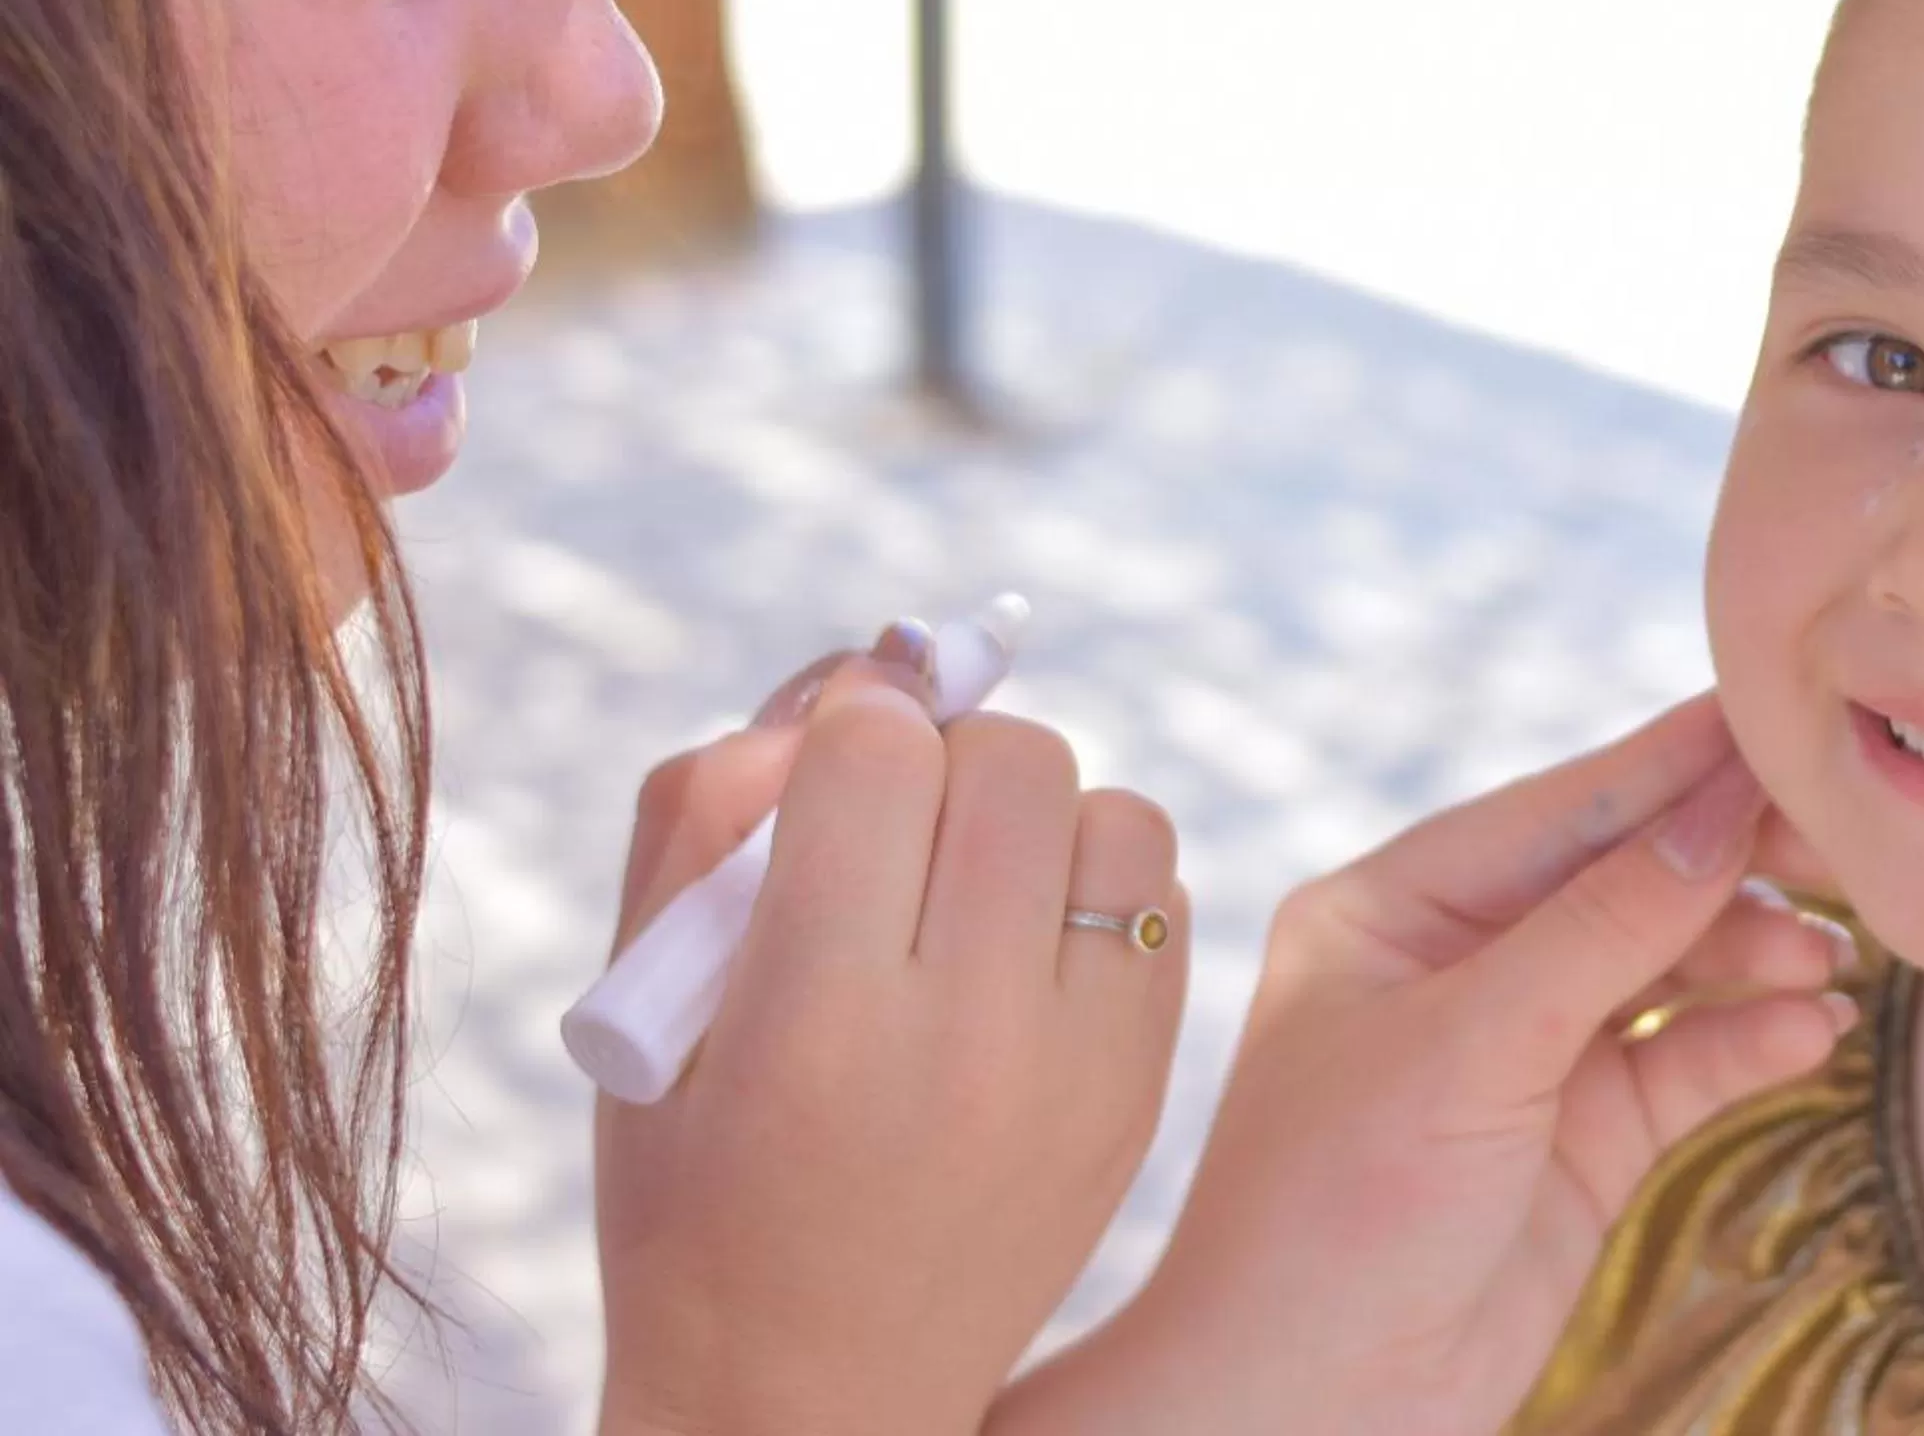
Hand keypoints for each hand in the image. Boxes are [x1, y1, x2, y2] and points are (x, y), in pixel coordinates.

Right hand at [593, 649, 1187, 1435]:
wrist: (818, 1393)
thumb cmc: (697, 1187)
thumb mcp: (640, 1007)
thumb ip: (709, 810)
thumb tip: (847, 679)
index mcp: (814, 1019)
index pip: (877, 752)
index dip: (844, 728)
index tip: (827, 768)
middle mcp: (967, 1039)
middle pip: (1011, 755)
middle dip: (944, 758)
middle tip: (894, 823)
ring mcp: (1079, 1069)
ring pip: (1111, 808)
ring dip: (1038, 815)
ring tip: (968, 885)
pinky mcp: (1142, 1087)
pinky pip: (1164, 889)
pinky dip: (1100, 882)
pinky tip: (1027, 943)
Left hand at [997, 695, 1851, 1435]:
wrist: (1305, 1413)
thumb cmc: (1333, 1213)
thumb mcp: (1469, 1047)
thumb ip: (1603, 927)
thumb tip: (1718, 810)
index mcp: (1394, 908)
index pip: (1559, 810)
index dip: (1671, 768)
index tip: (1777, 722)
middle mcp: (1462, 965)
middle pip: (1625, 881)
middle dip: (1729, 865)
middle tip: (1838, 846)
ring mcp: (1526, 1056)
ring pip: (1666, 970)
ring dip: (1751, 955)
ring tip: (1829, 955)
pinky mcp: (1580, 1144)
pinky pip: (1683, 1066)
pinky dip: (1749, 1041)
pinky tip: (1812, 1032)